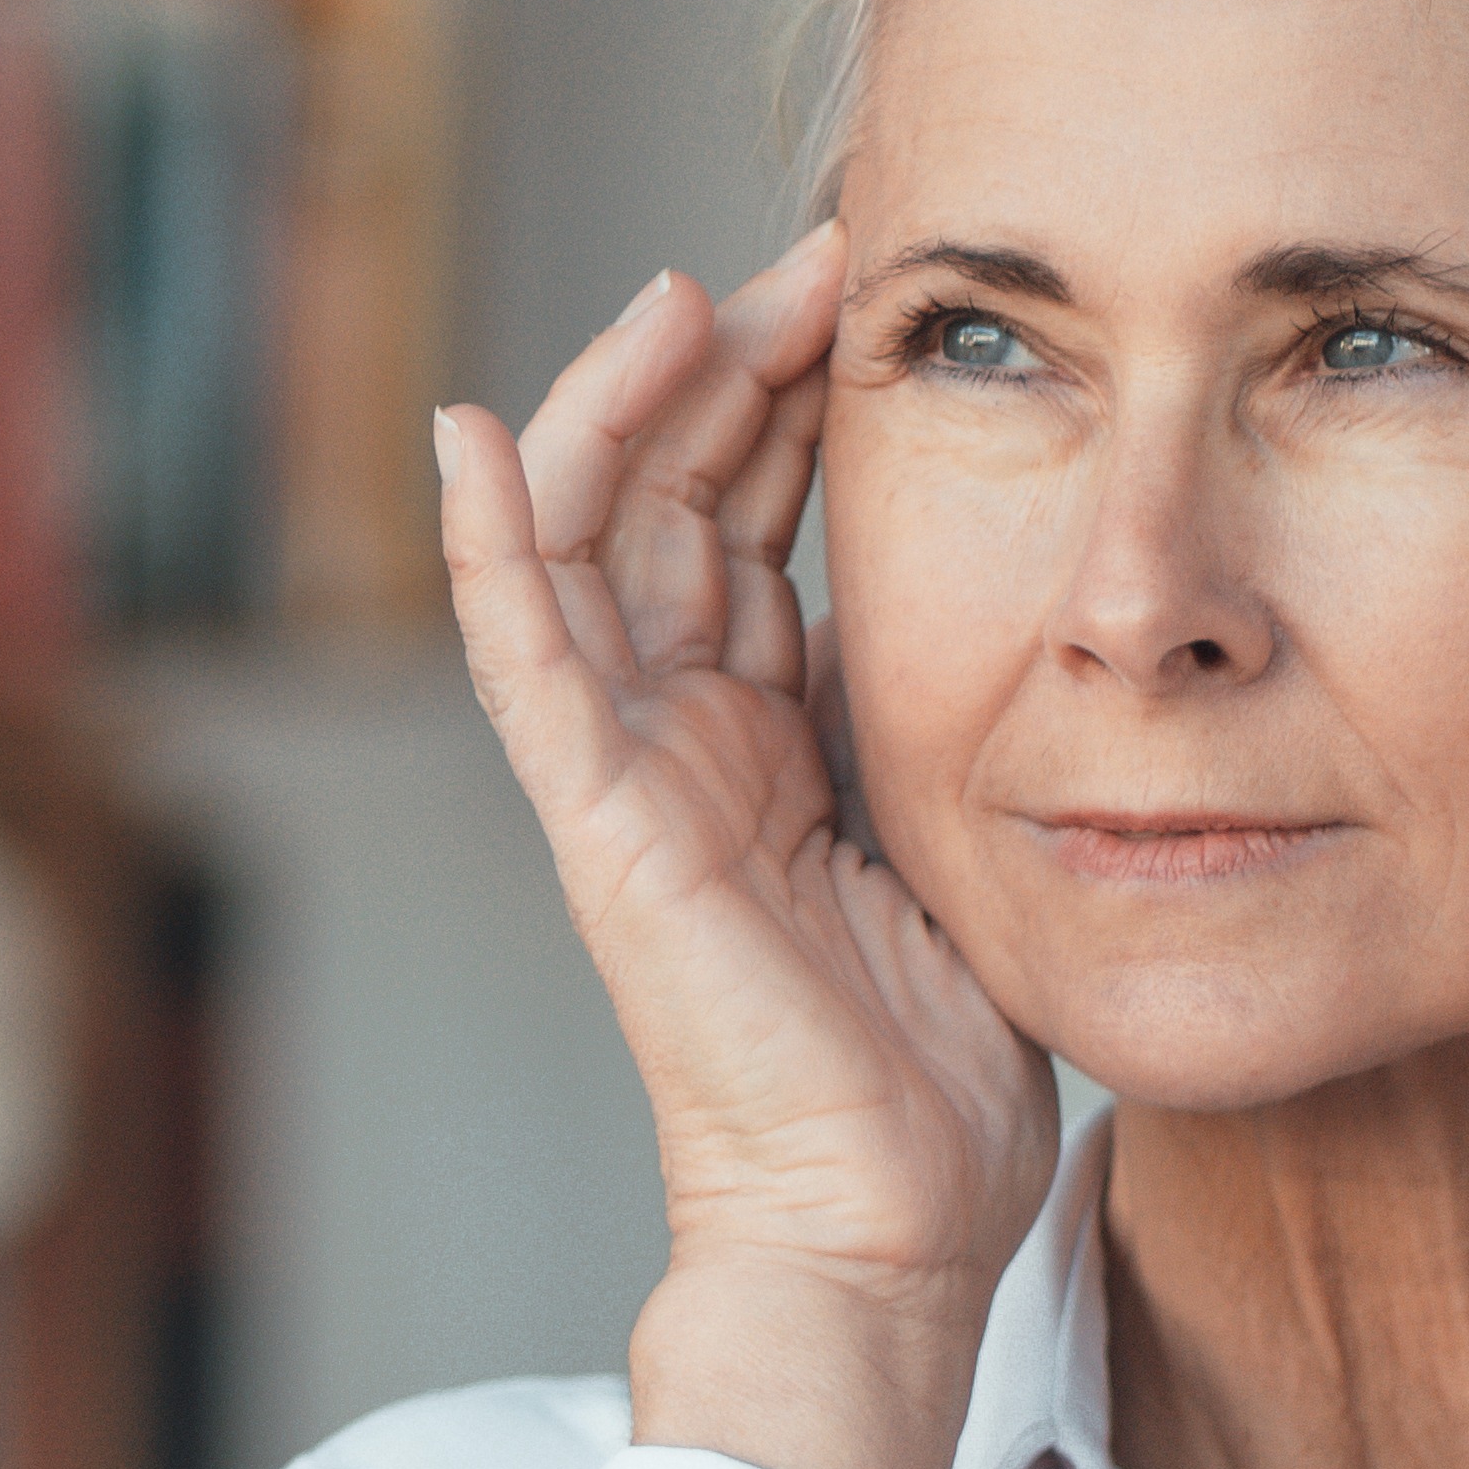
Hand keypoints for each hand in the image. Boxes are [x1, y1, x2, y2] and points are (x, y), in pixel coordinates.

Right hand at [444, 230, 1058, 1468]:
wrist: (887, 1217)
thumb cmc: (934, 1066)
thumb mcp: (961, 828)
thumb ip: (937, 712)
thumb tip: (999, 588)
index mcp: (761, 734)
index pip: (748, 519)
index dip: (791, 396)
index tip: (872, 289)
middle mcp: (677, 734)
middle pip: (669, 496)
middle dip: (732, 362)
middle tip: (817, 251)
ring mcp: (625, 772)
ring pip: (589, 539)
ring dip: (630, 403)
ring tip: (695, 293)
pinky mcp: (602, 821)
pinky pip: (521, 660)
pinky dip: (487, 545)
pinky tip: (469, 436)